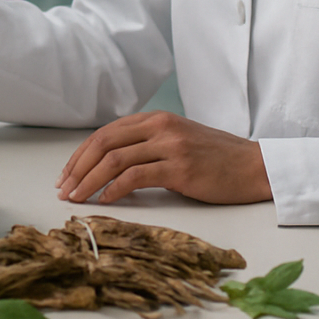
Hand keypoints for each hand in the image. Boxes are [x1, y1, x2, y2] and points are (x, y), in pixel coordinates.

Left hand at [55, 110, 272, 205]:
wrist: (254, 166)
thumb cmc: (217, 159)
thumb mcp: (178, 141)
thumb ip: (148, 145)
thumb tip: (110, 165)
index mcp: (156, 118)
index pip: (106, 132)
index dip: (81, 154)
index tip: (66, 174)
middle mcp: (160, 126)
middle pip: (104, 143)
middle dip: (78, 167)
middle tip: (64, 189)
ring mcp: (170, 146)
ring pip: (115, 159)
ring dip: (89, 180)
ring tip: (76, 198)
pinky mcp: (180, 168)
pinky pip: (136, 176)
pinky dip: (114, 189)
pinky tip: (104, 200)